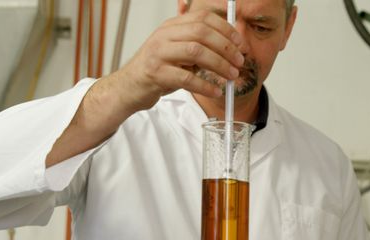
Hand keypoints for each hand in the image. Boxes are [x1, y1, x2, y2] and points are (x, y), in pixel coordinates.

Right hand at [87, 9, 243, 121]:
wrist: (129, 87)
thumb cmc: (157, 70)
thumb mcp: (177, 51)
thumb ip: (198, 45)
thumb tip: (231, 47)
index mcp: (172, 26)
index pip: (203, 18)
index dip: (226, 29)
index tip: (239, 44)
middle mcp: (164, 35)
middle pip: (202, 33)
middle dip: (226, 47)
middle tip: (239, 62)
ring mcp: (158, 53)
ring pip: (196, 52)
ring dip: (219, 65)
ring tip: (231, 76)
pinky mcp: (156, 74)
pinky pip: (186, 78)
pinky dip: (205, 85)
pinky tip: (215, 91)